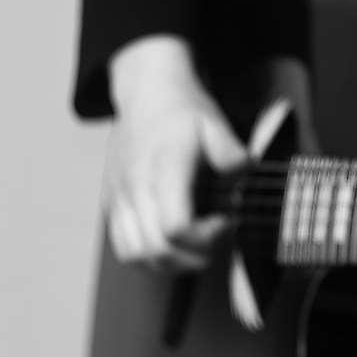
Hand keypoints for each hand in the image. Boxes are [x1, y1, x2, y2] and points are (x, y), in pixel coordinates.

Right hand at [102, 36, 246, 270]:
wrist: (145, 93)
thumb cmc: (181, 111)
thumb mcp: (215, 123)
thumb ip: (231, 152)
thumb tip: (245, 173)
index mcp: (165, 167)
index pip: (175, 226)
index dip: (203, 238)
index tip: (222, 221)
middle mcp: (136, 186)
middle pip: (155, 249)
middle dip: (191, 257)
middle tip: (212, 237)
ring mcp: (119, 197)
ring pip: (134, 255)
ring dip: (168, 262)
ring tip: (191, 245)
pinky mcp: (111, 204)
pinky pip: (122, 247)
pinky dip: (147, 257)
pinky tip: (170, 243)